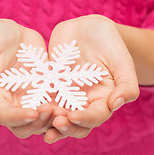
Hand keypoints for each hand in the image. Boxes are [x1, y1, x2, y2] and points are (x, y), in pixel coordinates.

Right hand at [0, 19, 62, 138]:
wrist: (10, 33)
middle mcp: (13, 106)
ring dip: (55, 120)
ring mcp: (32, 101)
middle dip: (40, 123)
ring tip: (67, 111)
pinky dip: (66, 108)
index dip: (19, 118)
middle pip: (27, 127)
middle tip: (54, 111)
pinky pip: (58, 106)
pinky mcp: (47, 93)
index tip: (34, 112)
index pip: (6, 117)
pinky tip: (77, 102)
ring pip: (44, 122)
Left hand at [43, 14, 139, 142]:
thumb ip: (127, 83)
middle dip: (66, 127)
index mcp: (105, 99)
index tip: (73, 116)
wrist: (87, 28)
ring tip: (40, 124)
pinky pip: (42, 102)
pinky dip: (36, 108)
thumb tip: (117, 104)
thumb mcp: (121, 59)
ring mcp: (66, 97)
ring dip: (49, 124)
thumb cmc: (109, 41)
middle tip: (56, 124)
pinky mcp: (50, 88)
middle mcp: (85, 103)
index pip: (96, 116)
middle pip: (77, 124)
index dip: (86, 119)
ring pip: (58, 118)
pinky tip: (26, 110)